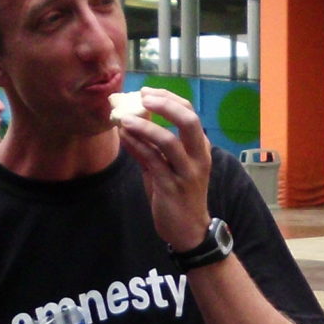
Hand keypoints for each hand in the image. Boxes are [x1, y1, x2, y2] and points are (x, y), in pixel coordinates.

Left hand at [112, 88, 213, 252]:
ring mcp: (187, 173)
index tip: (146, 92)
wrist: (188, 231)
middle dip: (165, 105)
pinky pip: (153, 161)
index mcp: (200, 148)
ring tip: (123, 118)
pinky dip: (137, 146)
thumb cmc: (177, 195)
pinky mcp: (172, 188)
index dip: (168, 98)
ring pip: (168, 141)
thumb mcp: (166, 166)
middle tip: (142, 97)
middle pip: (189, 122)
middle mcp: (198, 157)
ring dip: (144, 126)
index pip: (189, 113)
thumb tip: (128, 120)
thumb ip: (151, 145)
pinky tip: (123, 137)